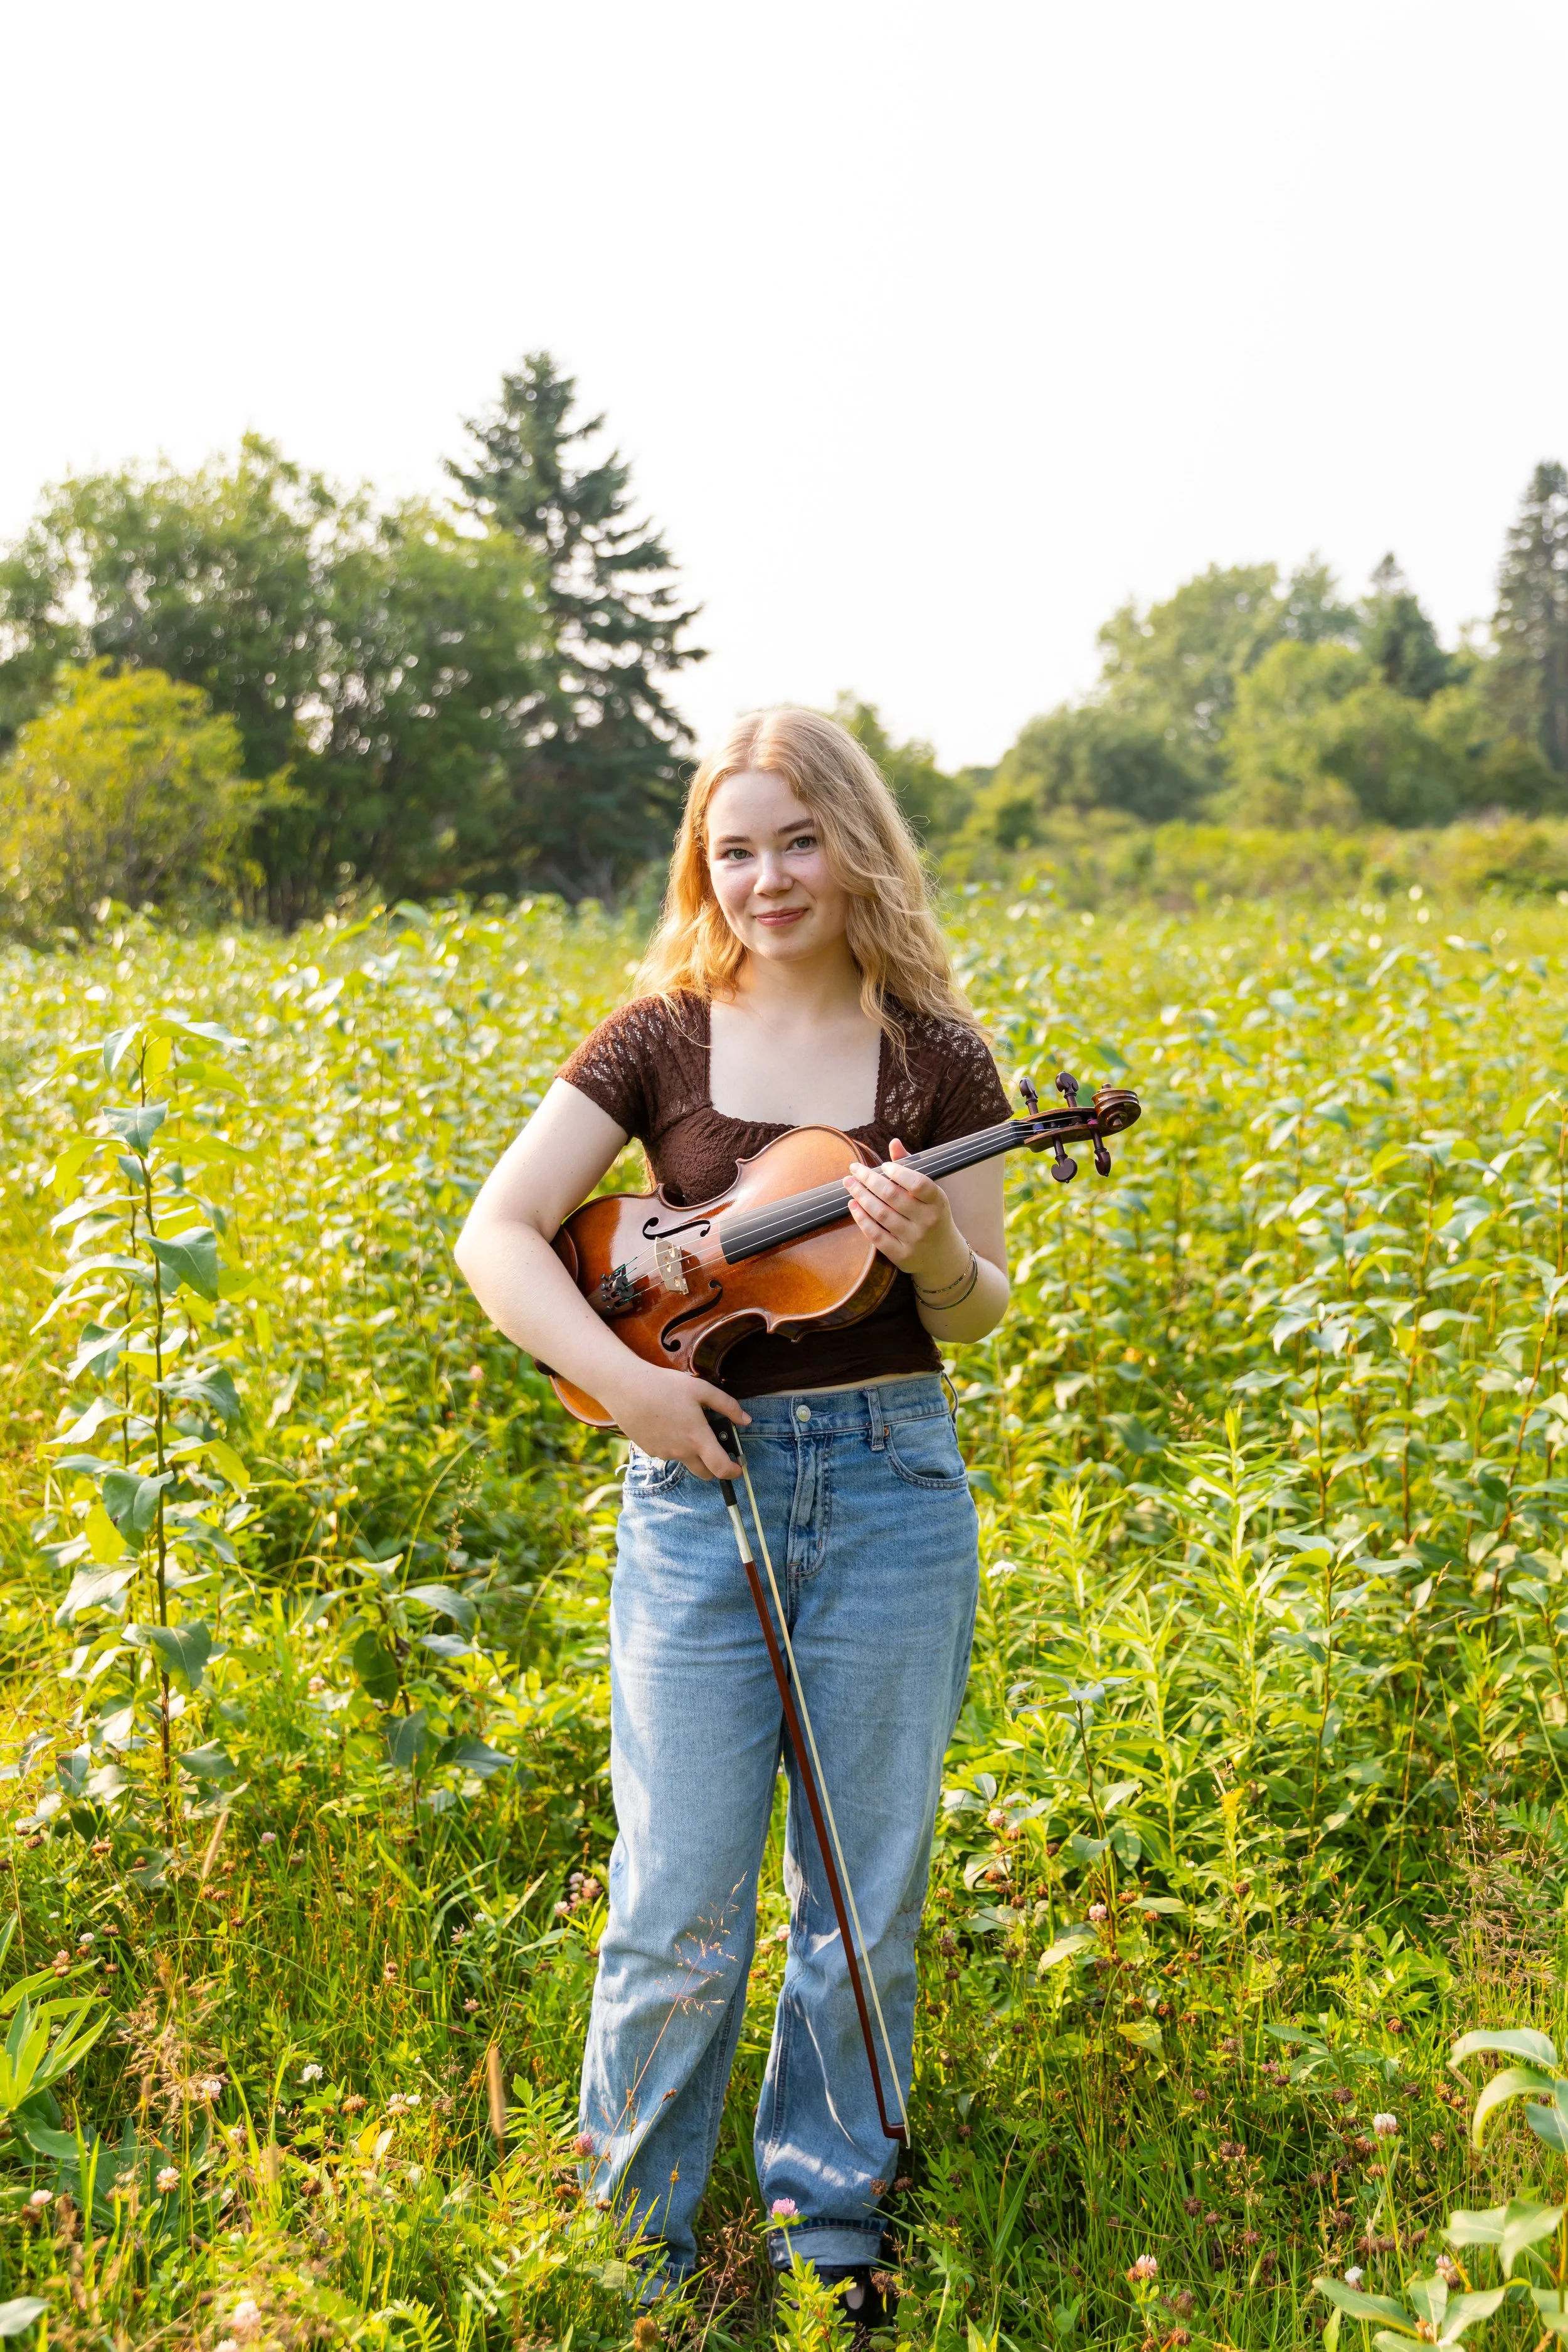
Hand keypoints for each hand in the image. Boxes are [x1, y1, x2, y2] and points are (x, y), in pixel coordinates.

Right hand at [604, 1360, 750, 1481]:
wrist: (625, 1388)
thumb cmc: (664, 1386)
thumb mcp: (701, 1389)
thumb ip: (727, 1406)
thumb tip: (746, 1420)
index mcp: (697, 1438)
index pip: (721, 1468)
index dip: (734, 1471)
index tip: (738, 1467)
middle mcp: (681, 1451)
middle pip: (704, 1473)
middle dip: (714, 1467)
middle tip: (716, 1448)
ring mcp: (664, 1453)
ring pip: (685, 1461)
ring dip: (692, 1452)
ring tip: (687, 1424)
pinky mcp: (649, 1450)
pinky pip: (668, 1453)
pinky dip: (674, 1445)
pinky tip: (668, 1424)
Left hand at [844, 1139, 968, 1285]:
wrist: (943, 1256)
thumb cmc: (932, 1215)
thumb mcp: (930, 1193)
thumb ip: (911, 1167)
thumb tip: (893, 1142)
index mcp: (938, 1201)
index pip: (919, 1183)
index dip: (899, 1172)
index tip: (884, 1165)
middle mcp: (927, 1221)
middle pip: (892, 1196)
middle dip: (869, 1179)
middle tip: (854, 1169)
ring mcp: (914, 1240)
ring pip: (881, 1214)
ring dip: (861, 1196)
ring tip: (849, 1184)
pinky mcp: (901, 1255)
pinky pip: (876, 1235)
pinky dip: (861, 1219)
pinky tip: (853, 1205)